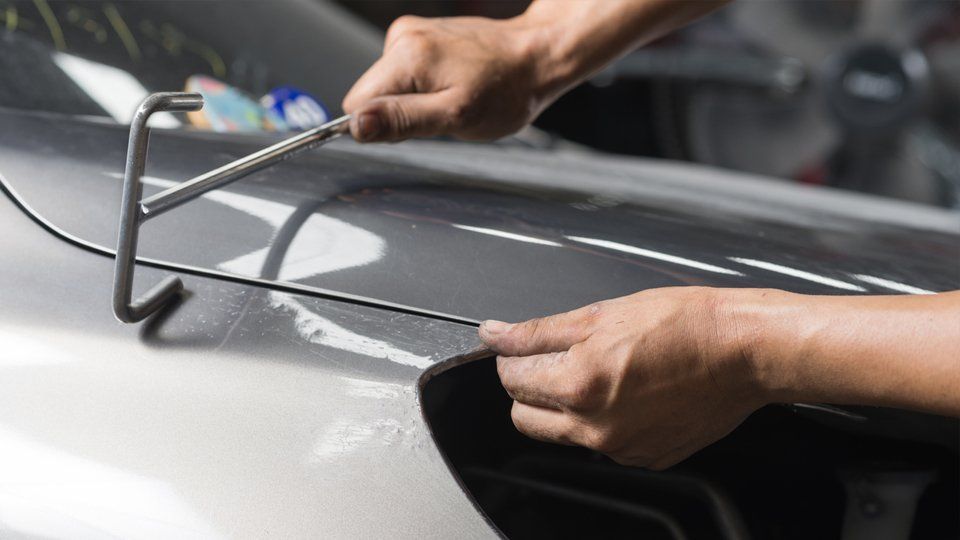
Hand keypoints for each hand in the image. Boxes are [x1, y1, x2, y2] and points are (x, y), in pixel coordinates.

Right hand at [342, 15, 548, 142]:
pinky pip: (404, 74)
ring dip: (415, 100)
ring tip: (453, 95)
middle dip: (400, 112)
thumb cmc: (505, 91)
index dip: (382, 124)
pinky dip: (425, 86)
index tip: (416, 125)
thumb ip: (402, 121)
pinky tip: (453, 83)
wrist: (535, 57)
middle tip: (441, 111)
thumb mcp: (455, 117)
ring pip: (388, 86)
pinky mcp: (422, 35)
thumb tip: (357, 126)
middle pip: (371, 94)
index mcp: (407, 55)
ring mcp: (412, 33)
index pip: (356, 104)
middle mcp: (403, 37)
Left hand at [479, 287, 763, 469]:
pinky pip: (603, 444)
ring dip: (565, 405)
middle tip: (554, 358)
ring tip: (601, 370)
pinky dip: (603, 421)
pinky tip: (629, 391)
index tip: (521, 346)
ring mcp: (622, 449)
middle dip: (529, 386)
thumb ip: (537, 332)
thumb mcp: (601, 314)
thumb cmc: (684, 324)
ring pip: (562, 433)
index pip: (511, 379)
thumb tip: (494, 335)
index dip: (511, 357)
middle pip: (525, 416)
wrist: (744, 350)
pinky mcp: (646, 458)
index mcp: (580, 385)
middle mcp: (596, 427)